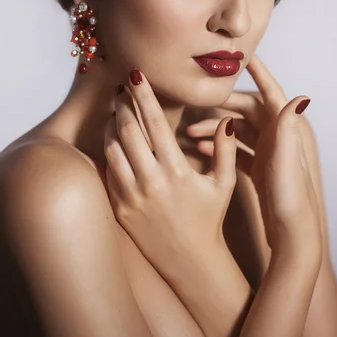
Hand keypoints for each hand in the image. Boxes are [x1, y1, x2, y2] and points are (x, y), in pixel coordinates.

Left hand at [103, 71, 236, 274]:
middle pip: (128, 130)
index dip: (144, 95)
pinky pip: (109, 170)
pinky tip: (114, 138)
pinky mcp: (120, 207)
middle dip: (123, 103)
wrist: (190, 260)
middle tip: (122, 87)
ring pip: (112, 148)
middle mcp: (151, 182)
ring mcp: (132, 196)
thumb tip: (228, 121)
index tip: (136, 75)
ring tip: (117, 110)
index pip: (155, 123)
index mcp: (177, 171)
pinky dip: (109, 150)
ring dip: (112, 125)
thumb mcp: (224, 183)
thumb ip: (226, 150)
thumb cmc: (209, 218)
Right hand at [186, 53, 321, 261]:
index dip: (258, 72)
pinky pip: (235, 150)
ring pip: (236, 131)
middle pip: (245, 111)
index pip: (270, 92)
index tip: (244, 56)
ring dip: (215, 130)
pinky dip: (219, 148)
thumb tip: (301, 96)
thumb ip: (288, 127)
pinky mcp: (259, 168)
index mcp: (285, 129)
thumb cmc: (290, 197)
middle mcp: (278, 136)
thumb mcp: (285, 159)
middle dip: (220, 108)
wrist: (291, 234)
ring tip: (189, 135)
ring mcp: (268, 152)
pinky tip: (200, 152)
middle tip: (195, 107)